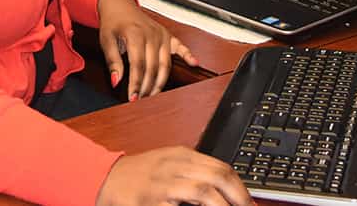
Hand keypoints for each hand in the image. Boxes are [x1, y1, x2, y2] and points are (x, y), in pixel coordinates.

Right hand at [95, 147, 252, 205]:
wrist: (105, 179)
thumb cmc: (140, 175)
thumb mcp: (169, 166)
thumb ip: (195, 173)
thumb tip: (227, 192)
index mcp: (181, 155)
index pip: (221, 168)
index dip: (242, 189)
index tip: (251, 205)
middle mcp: (174, 166)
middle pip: (218, 177)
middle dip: (240, 199)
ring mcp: (163, 184)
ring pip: (204, 192)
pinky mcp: (152, 201)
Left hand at [97, 0, 196, 99]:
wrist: (119, 4)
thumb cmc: (112, 21)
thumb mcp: (105, 39)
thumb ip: (112, 61)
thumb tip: (116, 81)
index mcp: (135, 34)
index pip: (138, 65)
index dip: (136, 83)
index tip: (132, 97)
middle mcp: (151, 34)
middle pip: (153, 67)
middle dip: (147, 87)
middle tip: (140, 99)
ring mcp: (161, 34)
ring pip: (166, 63)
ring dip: (160, 82)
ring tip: (152, 95)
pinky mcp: (168, 35)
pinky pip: (180, 47)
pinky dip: (188, 55)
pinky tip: (194, 63)